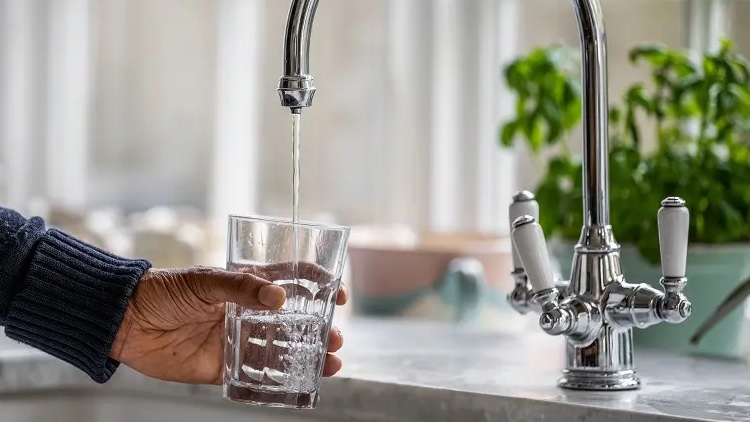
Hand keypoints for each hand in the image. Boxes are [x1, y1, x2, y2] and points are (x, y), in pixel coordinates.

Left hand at [110, 264, 346, 383]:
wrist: (126, 322)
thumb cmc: (163, 290)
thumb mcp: (204, 280)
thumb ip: (241, 287)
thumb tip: (280, 297)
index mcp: (245, 284)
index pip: (289, 281)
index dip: (317, 285)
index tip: (338, 296)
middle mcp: (246, 312)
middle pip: (292, 321)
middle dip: (318, 329)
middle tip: (337, 338)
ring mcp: (235, 339)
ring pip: (280, 349)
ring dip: (306, 355)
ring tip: (330, 362)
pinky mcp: (222, 367)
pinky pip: (255, 375)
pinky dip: (278, 380)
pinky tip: (298, 383)